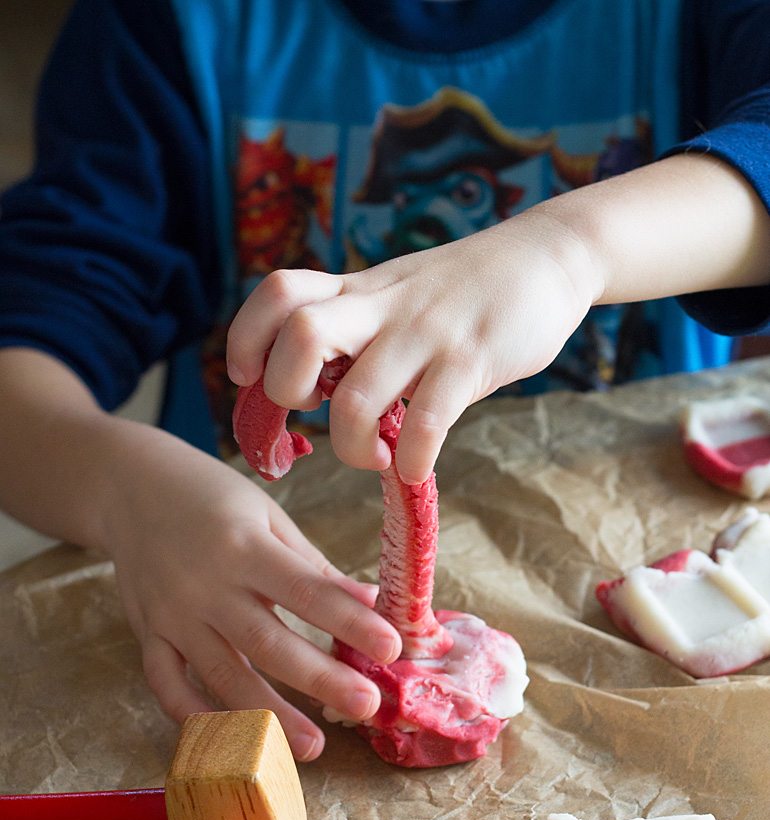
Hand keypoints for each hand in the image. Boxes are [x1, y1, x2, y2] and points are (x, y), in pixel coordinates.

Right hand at [101, 423, 401, 759]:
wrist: (128, 487)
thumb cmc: (211, 498)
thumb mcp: (267, 516)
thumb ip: (312, 566)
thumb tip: (369, 603)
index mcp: (244, 547)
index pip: (305, 591)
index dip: (350, 621)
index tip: (391, 648)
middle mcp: (206, 586)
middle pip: (268, 642)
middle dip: (320, 679)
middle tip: (366, 707)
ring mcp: (172, 615)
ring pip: (222, 674)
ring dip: (269, 715)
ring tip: (312, 746)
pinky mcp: (146, 634)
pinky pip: (167, 684)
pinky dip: (194, 716)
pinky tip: (231, 742)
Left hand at [226, 208, 600, 483]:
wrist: (548, 257)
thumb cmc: (464, 291)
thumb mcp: (398, 294)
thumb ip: (358, 333)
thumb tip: (317, 397)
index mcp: (360, 291)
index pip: (279, 292)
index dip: (246, 337)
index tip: (248, 376)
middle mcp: (384, 307)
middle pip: (300, 334)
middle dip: (285, 390)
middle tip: (310, 418)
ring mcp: (427, 333)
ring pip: (356, 394)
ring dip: (351, 446)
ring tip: (373, 458)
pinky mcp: (472, 359)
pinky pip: (428, 419)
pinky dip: (410, 458)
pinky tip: (413, 469)